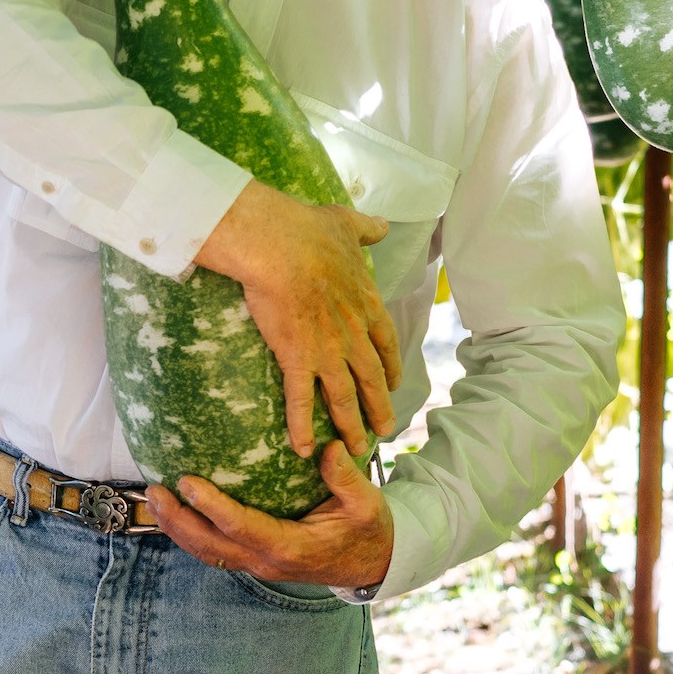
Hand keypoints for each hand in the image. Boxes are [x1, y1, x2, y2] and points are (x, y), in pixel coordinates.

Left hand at [147, 443, 393, 591]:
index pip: (242, 528)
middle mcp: (268, 561)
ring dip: (178, 529)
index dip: (212, 507)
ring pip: (207, 553)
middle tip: (155, 489)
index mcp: (292, 547)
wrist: (373, 564)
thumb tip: (327, 446)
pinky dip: (191, 534)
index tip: (188, 482)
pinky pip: (215, 551)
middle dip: (179, 520)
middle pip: (211, 546)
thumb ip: (345, 476)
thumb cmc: (368, 530)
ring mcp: (259, 564)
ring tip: (155, 497)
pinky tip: (177, 512)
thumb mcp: (366, 503)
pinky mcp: (255, 560)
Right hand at [195, 179, 402, 457]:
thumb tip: (383, 223)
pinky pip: (301, 401)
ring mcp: (327, 350)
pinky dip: (302, 427)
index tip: (394, 383)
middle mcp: (353, 334)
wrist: (279, 245)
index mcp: (365, 303)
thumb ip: (367, 228)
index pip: (386, 342)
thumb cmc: (310, 231)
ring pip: (345, 398)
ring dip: (351, 426)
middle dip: (379, 407)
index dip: (390, 366)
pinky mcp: (297, 358)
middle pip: (372, 379)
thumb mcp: (348, 223)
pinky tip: (302, 450)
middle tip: (385, 429)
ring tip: (357, 449)